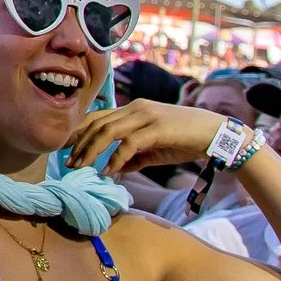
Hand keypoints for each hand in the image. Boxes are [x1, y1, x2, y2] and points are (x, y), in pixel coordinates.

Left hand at [65, 99, 240, 175]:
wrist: (214, 134)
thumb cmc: (183, 140)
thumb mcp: (152, 149)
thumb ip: (132, 157)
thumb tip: (112, 170)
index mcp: (132, 108)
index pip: (97, 117)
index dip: (78, 132)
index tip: (65, 150)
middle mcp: (135, 108)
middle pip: (97, 124)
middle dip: (79, 145)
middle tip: (68, 164)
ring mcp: (146, 116)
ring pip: (108, 132)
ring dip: (91, 151)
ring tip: (82, 167)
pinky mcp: (157, 128)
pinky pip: (129, 144)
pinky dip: (116, 159)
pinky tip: (109, 172)